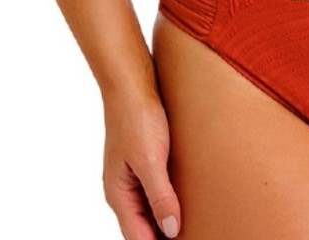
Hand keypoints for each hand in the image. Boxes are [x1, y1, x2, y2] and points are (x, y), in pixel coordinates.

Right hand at [102, 88, 181, 238]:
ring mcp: (131, 174)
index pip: (136, 236)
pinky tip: (183, 198)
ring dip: (164, 218)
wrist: (131, 83)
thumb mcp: (150, 160)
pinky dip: (166, 199)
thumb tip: (171, 230)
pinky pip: (153, 189)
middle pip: (141, 226)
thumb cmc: (136, 118)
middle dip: (161, 235)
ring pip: (147, 208)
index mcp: (118, 194)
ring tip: (188, 225)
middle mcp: (122, 188)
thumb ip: (160, 196)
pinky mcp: (142, 159)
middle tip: (190, 235)